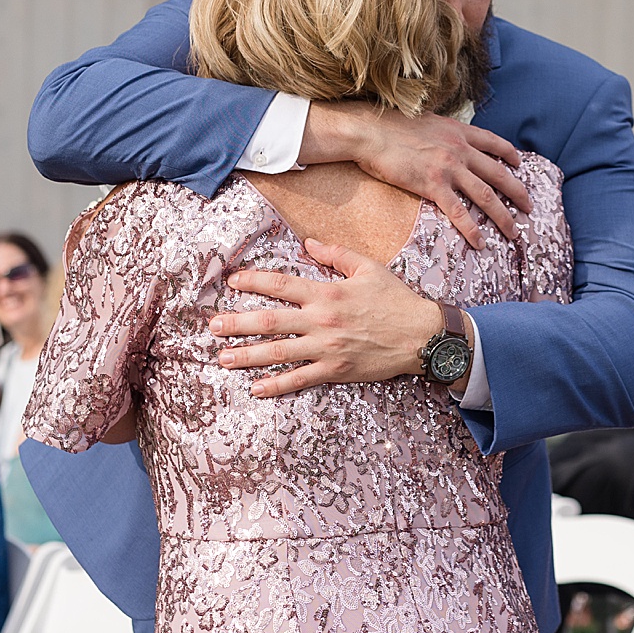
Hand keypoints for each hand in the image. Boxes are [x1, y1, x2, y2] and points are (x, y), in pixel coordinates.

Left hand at [212, 241, 444, 395]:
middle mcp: (321, 320)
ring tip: (223, 358)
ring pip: (277, 353)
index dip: (253, 282)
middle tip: (212, 326)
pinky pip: (299, 379)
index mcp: (327, 293)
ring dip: (246, 356)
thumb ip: (337, 254)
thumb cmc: (397, 300)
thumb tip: (308, 244)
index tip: (232, 282)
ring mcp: (326, 348)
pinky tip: (256, 389)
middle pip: (269, 321)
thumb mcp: (369, 268)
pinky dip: (276, 385)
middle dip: (237, 323)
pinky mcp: (335, 370)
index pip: (281, 285)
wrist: (421, 335)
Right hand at [303, 103, 528, 248]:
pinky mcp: (432, 185)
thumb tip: (445, 139)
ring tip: (514, 231)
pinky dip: (473, 229)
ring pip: (486, 195)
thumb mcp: (426, 121)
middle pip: (499, 173)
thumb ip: (443, 132)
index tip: (519, 164)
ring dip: (503, 216)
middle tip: (530, 207)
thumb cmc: (390, 125)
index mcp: (459, 132)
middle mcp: (460, 149)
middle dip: (518, 193)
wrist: (369, 131)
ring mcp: (449, 168)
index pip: (495, 142)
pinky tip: (481, 242)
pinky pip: (459, 212)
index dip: (510, 155)